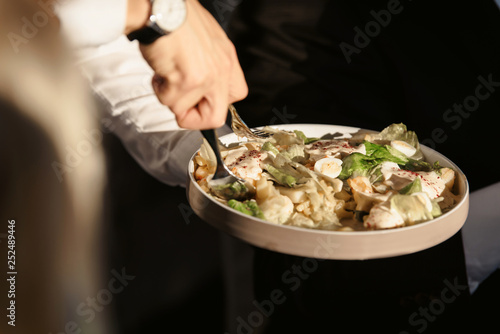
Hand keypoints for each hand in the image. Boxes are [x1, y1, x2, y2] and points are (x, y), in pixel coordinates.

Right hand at [127, 0, 247, 128]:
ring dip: (170, 96)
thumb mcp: (207, 41)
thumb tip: (202, 89)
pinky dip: (160, 90)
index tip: (199, 99)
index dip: (214, 103)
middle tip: (180, 100)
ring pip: (185, 111)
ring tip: (167, 72)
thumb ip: (209, 66)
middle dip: (192, 116)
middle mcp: (221, 70)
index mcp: (228, 59)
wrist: (162, 7)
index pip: (236, 96)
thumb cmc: (177, 18)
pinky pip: (170, 102)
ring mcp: (207, 77)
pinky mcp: (187, 80)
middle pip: (215, 117)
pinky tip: (161, 70)